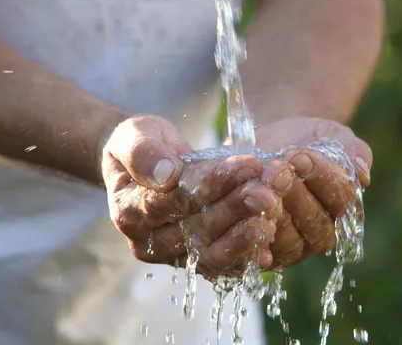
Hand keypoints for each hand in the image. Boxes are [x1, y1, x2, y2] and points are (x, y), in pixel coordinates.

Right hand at [101, 115, 284, 277]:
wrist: (152, 164)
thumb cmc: (143, 145)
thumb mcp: (133, 135)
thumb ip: (142, 152)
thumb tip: (165, 175)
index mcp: (128, 210)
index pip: (173, 200)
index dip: (212, 183)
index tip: (246, 164)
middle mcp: (148, 241)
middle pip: (196, 229)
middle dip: (236, 207)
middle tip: (268, 190)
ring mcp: (173, 255)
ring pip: (211, 253)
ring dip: (245, 234)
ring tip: (273, 211)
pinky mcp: (196, 261)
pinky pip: (222, 266)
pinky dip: (247, 256)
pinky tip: (270, 241)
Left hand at [255, 117, 372, 268]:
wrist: (267, 144)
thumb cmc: (304, 140)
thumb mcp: (332, 135)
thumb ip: (352, 151)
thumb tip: (363, 175)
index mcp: (342, 205)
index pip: (341, 198)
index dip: (321, 178)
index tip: (299, 156)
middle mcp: (321, 231)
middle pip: (315, 222)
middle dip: (295, 193)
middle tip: (277, 169)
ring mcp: (293, 246)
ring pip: (288, 239)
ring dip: (272, 211)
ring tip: (257, 186)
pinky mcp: (263, 252)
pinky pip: (260, 251)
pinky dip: (253, 235)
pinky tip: (246, 216)